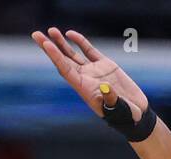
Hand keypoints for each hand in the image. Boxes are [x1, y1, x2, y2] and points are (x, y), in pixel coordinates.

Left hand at [30, 27, 148, 121]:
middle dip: (50, 47)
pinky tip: (70, 34)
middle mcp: (85, 79)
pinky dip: (80, 42)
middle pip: (62, 60)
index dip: (55, 57)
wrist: (135, 115)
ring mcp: (94, 71)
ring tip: (50, 31)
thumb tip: (105, 87)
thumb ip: (111, 99)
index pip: (65, 70)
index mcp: (84, 89)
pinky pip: (89, 51)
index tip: (46, 44)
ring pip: (73, 54)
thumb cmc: (125, 116)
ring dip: (61, 43)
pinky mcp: (105, 65)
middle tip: (36, 35)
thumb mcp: (118, 110)